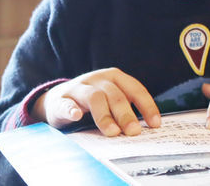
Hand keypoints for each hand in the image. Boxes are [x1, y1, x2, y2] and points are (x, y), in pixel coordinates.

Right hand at [33, 68, 160, 135]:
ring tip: (113, 132)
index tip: (155, 124)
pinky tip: (77, 117)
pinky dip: (71, 109)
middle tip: (134, 132)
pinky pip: (65, 103)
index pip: (135, 89)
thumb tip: (145, 128)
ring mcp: (78, 88)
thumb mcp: (110, 98)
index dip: (147, 106)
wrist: (54, 99)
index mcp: (114, 77)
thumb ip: (125, 108)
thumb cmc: (91, 101)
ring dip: (105, 116)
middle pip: (116, 95)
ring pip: (94, 98)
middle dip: (127, 115)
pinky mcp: (59, 100)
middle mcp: (98, 79)